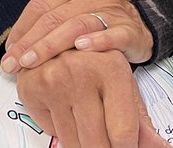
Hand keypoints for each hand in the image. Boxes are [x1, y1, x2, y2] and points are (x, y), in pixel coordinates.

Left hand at [1, 0, 153, 72]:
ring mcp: (112, 11)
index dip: (21, 28)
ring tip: (33, 62)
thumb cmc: (96, 8)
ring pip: (78, 25)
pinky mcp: (129, 30)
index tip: (8, 50)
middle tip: (13, 64)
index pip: (41, 5)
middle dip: (30, 43)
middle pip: (55, 17)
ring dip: (52, 45)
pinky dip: (97, 41)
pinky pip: (113, 35)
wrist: (140, 17)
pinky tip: (80, 49)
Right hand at [16, 50, 168, 147]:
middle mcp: (80, 71)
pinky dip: (62, 130)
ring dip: (83, 144)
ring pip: (73, 141)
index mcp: (111, 68)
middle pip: (97, 142)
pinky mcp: (31, 88)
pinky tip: (68, 115)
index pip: (123, 133)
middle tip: (106, 144)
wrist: (58, 37)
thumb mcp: (124, 86)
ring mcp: (53, 79)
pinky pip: (51, 131)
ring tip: (90, 130)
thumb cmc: (98, 65)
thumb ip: (141, 122)